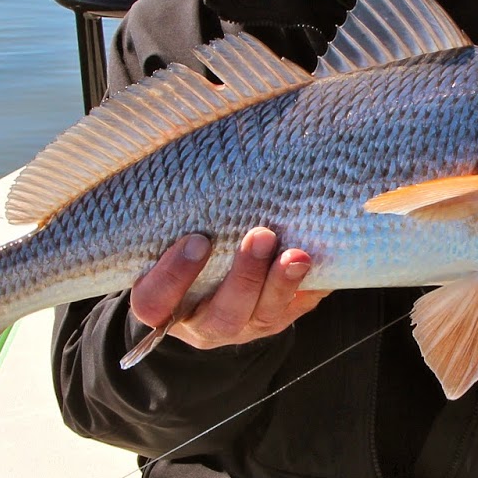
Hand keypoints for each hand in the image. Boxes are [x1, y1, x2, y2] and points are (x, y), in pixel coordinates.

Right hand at [129, 227, 327, 350]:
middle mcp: (199, 323)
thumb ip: (177, 212)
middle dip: (246, 278)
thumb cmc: (181, 248)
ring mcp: (240, 328)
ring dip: (282, 283)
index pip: (154, 302)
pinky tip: (323, 260)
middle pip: (222, 316)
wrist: (209, 281)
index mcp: (160, 302)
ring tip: (299, 254)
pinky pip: (294, 311)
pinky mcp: (273, 322)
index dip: (173, 277)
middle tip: (261, 236)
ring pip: (262, 317)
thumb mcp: (166, 236)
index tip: (197, 240)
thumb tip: (195, 149)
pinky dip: (310, 287)